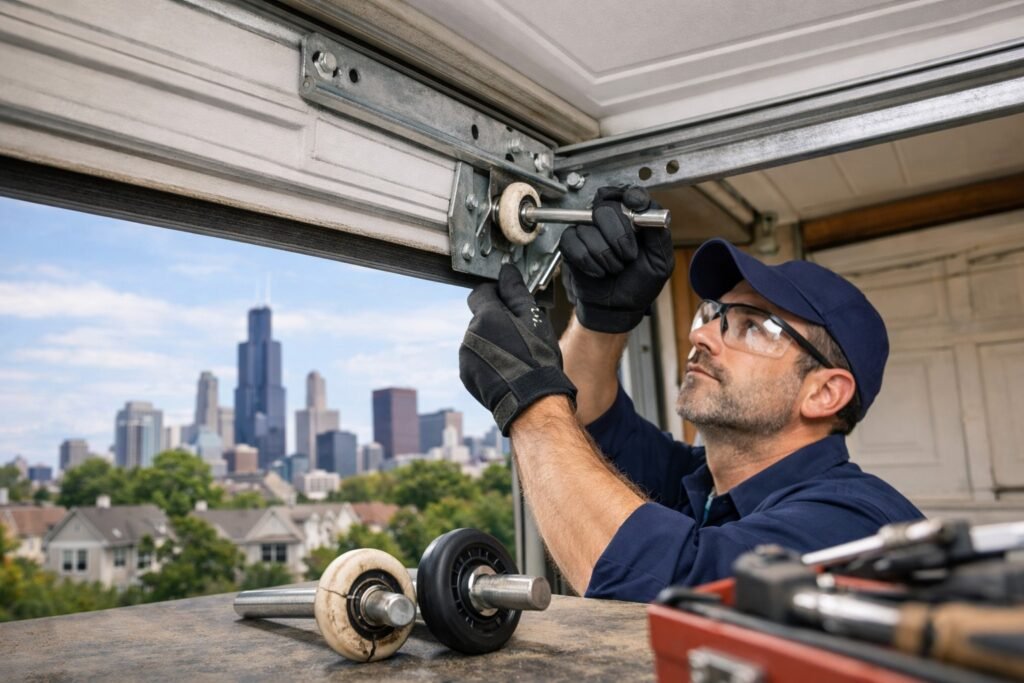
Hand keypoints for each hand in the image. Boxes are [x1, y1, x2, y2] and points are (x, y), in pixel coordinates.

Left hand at [460, 264, 576, 434]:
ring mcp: (466, 356)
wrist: (532, 402)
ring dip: (492, 342)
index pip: (480, 292)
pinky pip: (475, 359)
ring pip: (478, 339)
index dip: (496, 294)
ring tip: (514, 356)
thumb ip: (516, 291)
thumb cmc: (537, 359)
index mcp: (486, 317)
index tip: (510, 304)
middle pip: (480, 317)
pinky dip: (487, 361)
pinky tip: (506, 369)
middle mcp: (470, 335)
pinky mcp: (466, 375)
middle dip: (496, 321)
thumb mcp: (533, 319)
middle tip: (519, 335)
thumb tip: (506, 270)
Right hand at [560, 186, 674, 332]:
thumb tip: (650, 211)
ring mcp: (587, 231)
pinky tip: (598, 271)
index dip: (630, 197)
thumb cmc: (639, 283)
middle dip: (619, 235)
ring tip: (614, 268)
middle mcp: (609, 220)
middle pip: (605, 208)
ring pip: (588, 228)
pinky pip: (573, 243)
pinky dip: (588, 261)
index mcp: (633, 219)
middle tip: (628, 256)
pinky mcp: (570, 244)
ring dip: (605, 255)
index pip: (628, 193)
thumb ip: (659, 235)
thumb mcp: (660, 261)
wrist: (618, 307)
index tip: (636, 207)